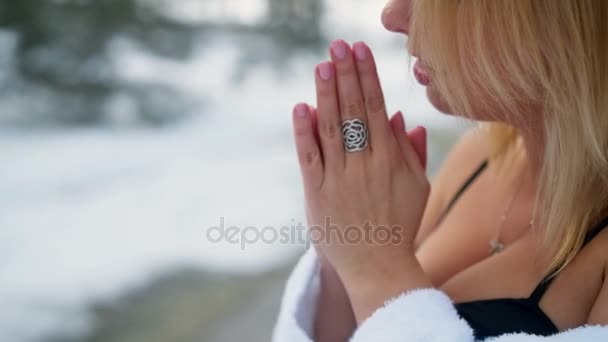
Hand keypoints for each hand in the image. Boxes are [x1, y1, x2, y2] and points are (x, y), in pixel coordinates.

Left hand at [292, 40, 432, 321]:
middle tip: (338, 46)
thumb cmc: (400, 226)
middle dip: (345, 75)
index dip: (366, 77)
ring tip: (322, 65)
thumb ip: (411, 152)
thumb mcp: (418, 188)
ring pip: (330, 128)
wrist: (378, 267)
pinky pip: (309, 157)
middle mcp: (364, 165)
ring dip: (325, 94)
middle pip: (352, 111)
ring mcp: (339, 179)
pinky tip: (300, 107)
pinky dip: (304, 131)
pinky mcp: (317, 194)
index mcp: (390, 160)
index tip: (359, 51)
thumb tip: (401, 116)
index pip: (376, 108)